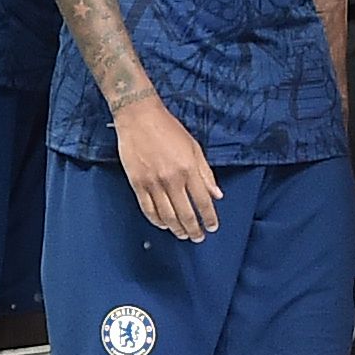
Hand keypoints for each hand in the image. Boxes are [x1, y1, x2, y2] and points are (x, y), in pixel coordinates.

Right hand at [113, 94, 221, 242]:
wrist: (139, 117)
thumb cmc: (168, 129)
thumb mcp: (194, 147)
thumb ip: (205, 173)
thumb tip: (217, 194)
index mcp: (188, 169)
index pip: (203, 202)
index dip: (209, 218)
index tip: (212, 227)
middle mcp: (172, 179)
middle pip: (185, 214)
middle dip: (194, 229)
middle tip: (198, 237)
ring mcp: (153, 183)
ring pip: (167, 216)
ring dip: (177, 229)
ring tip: (183, 235)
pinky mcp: (137, 184)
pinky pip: (148, 209)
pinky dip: (156, 221)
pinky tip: (163, 225)